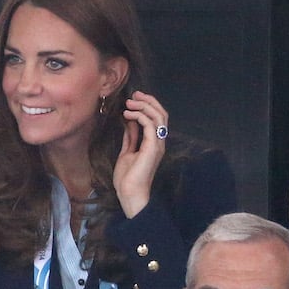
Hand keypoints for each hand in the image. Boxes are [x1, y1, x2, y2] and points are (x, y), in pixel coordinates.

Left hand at [113, 91, 168, 217]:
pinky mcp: (152, 147)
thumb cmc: (128, 179)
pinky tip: (127, 114)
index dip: (148, 105)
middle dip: (148, 101)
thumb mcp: (127, 152)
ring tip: (129, 102)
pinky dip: (139, 115)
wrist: (130, 194)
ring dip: (143, 105)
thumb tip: (129, 122)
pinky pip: (150, 124)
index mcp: (154, 143)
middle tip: (134, 94)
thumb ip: (130, 137)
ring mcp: (157, 145)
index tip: (133, 98)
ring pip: (158, 116)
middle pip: (161, 113)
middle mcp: (159, 142)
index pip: (157, 118)